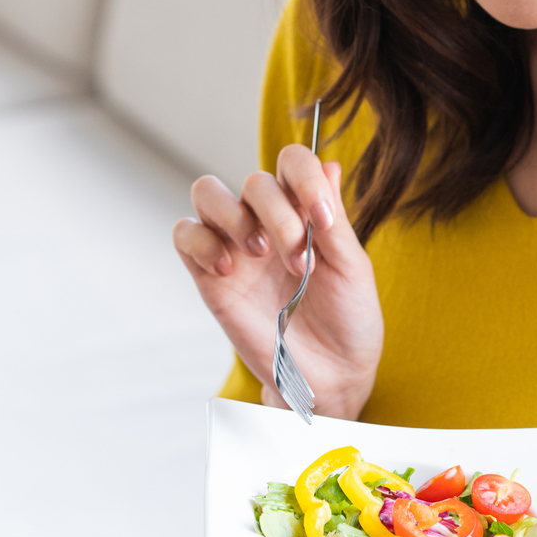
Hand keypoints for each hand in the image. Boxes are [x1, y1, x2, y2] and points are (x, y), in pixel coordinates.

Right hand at [173, 144, 383, 419]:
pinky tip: (229, 268)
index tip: (324, 218)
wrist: (331, 374)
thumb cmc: (348, 318)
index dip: (305, 177)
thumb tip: (331, 163)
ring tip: (260, 253)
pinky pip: (185, 234)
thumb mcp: (351, 265)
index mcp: (305, 210)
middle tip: (299, 260)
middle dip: (279, 215)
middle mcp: (267, 221)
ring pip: (207, 192)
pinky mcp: (210, 277)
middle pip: (255, 180)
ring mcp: (236, 246)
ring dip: (234, 216)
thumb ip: (333, 216)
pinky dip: (202, 241)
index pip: (293, 162)